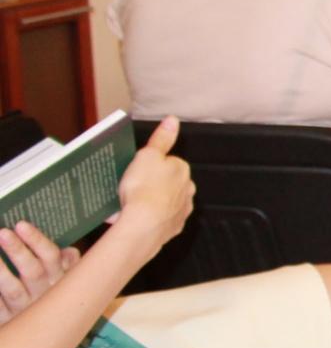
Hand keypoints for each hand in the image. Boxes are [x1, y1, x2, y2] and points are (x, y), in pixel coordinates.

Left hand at [0, 222, 79, 324]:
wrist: (35, 339)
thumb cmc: (49, 300)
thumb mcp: (65, 283)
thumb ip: (68, 266)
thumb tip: (69, 252)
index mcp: (58, 281)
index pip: (51, 258)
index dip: (37, 241)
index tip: (21, 224)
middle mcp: (42, 295)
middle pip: (32, 271)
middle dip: (17, 251)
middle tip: (2, 232)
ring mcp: (23, 309)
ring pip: (12, 289)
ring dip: (0, 271)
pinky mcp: (6, 320)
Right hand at [108, 117, 193, 254]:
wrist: (144, 226)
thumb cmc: (144, 189)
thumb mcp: (147, 155)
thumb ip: (161, 138)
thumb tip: (173, 120)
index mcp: (182, 169)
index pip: (166, 162)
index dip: (147, 165)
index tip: (135, 170)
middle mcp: (187, 189)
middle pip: (164, 182)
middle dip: (148, 184)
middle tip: (128, 188)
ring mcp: (182, 209)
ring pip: (162, 201)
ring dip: (147, 202)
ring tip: (127, 205)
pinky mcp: (173, 227)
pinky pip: (159, 220)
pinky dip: (148, 219)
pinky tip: (134, 219)